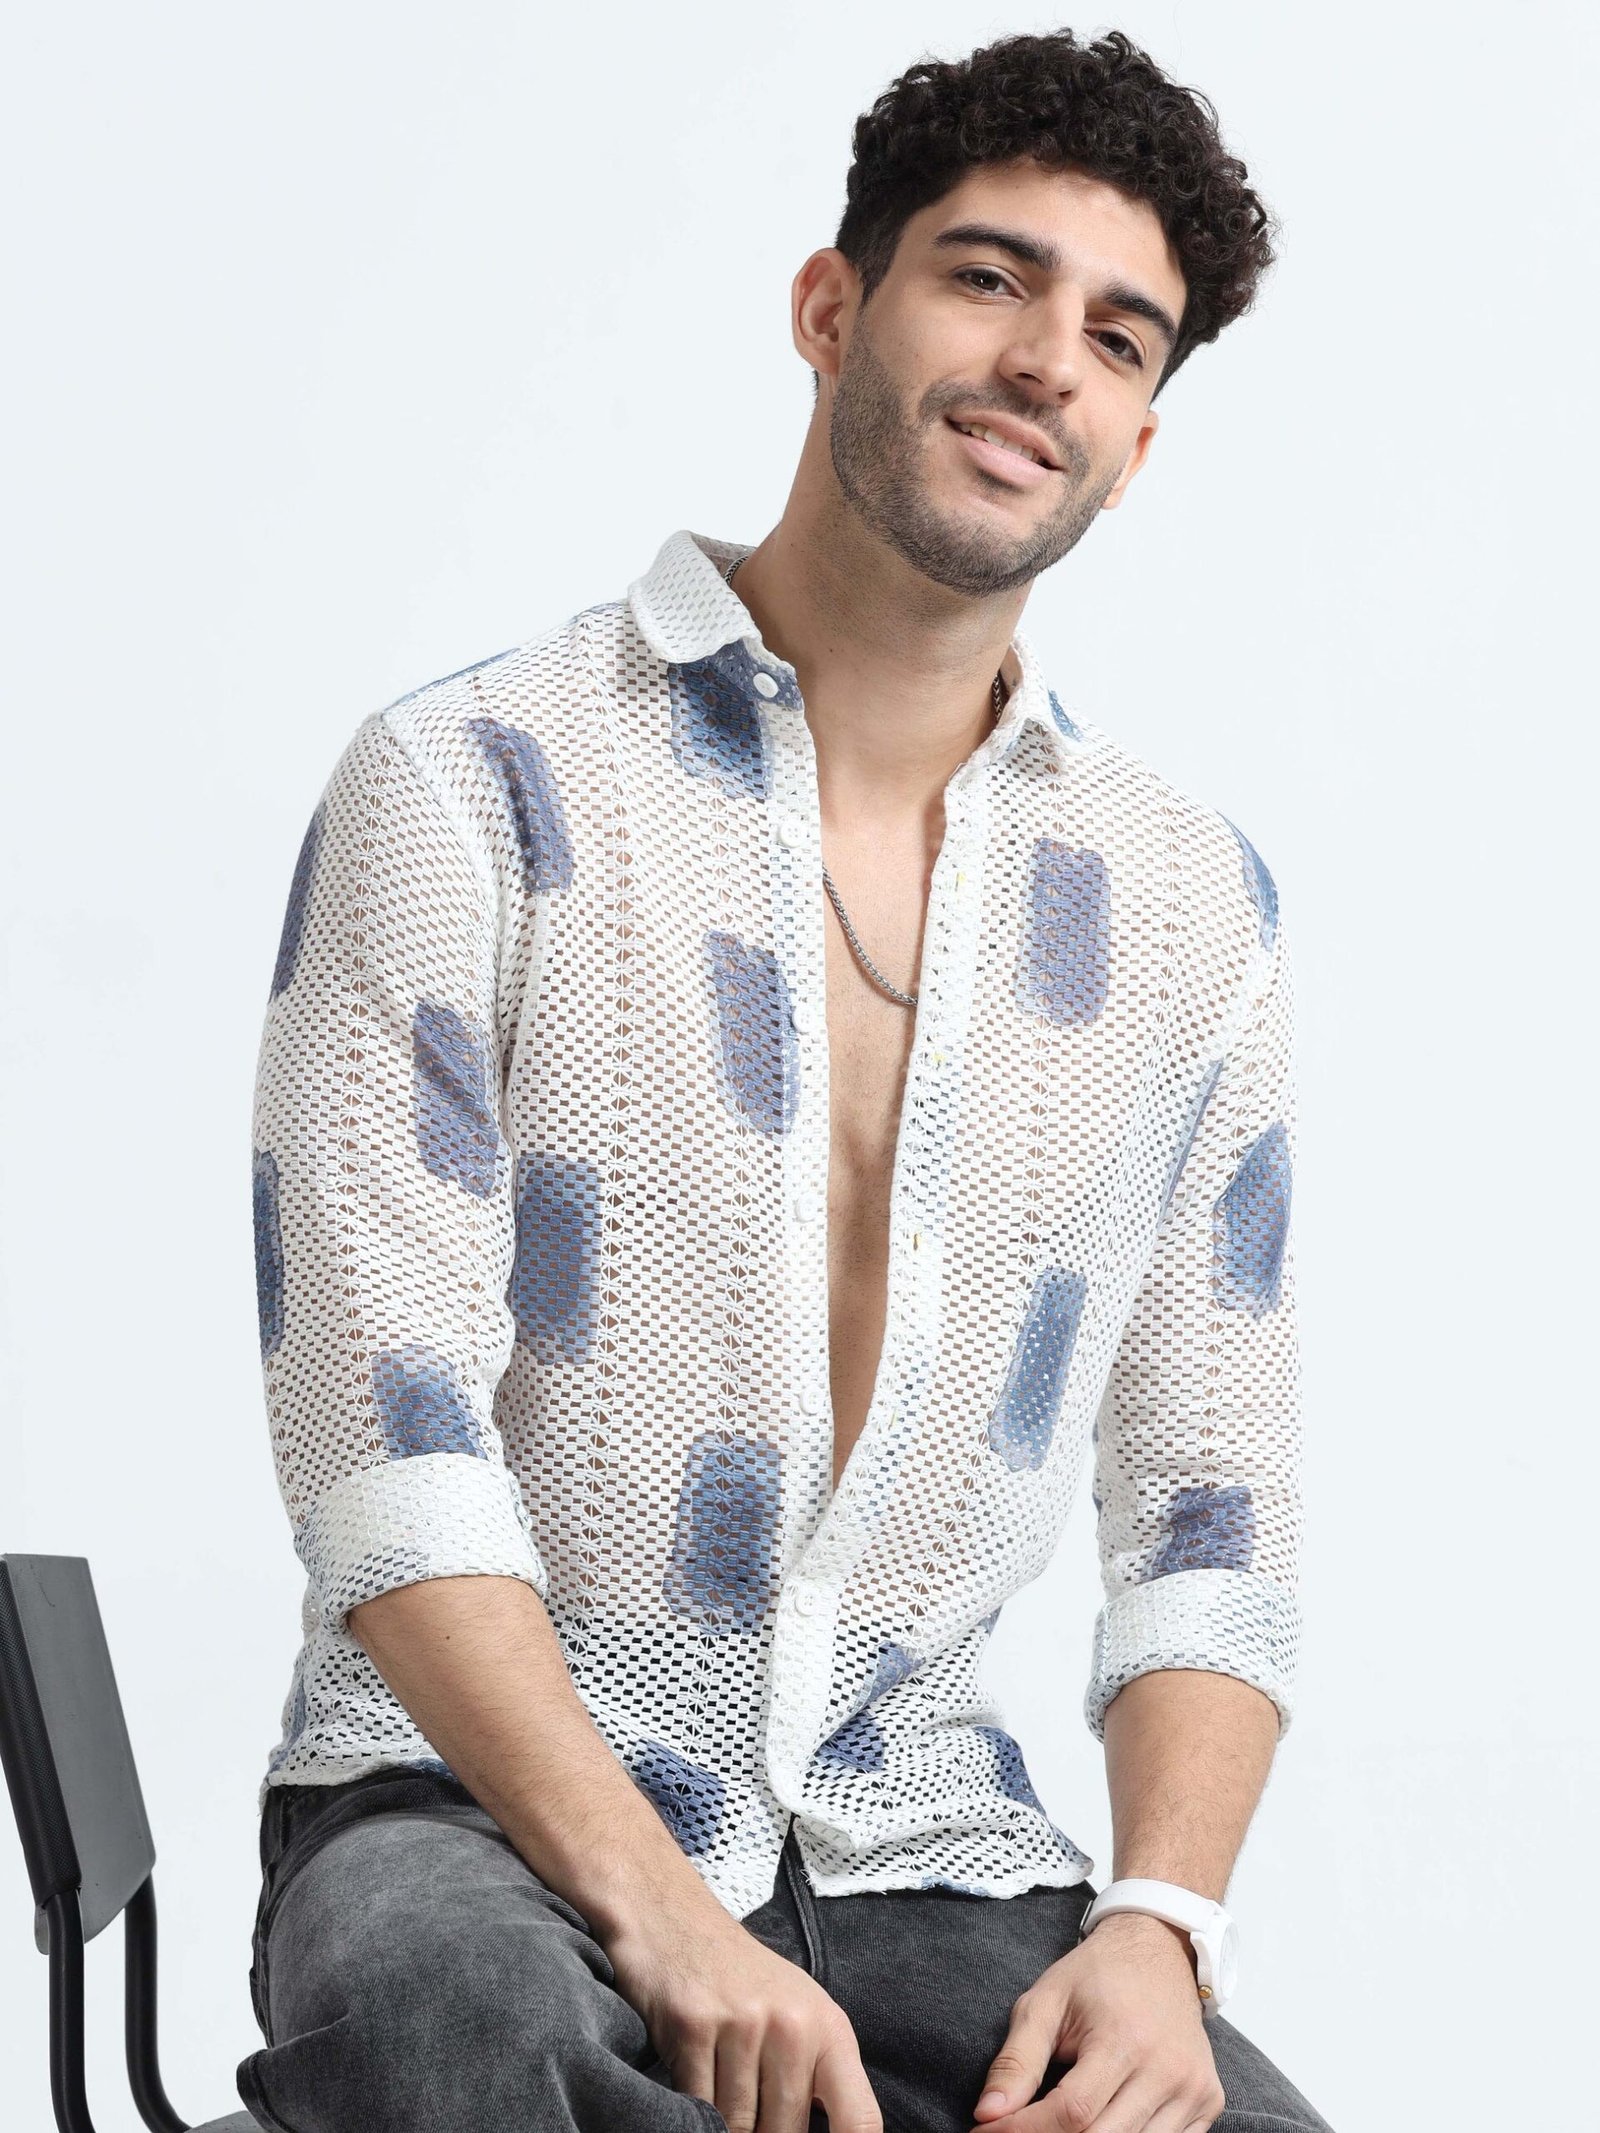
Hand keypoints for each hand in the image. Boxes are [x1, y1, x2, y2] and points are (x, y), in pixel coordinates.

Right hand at [607, 1904, 882, 2132]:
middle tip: (748, 2113)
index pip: (860, 2120)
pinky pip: (698, 2104)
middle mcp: (793, 2026)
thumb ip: (815, 2078)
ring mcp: (744, 2024)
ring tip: (717, 2088)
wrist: (674, 1917)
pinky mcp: (694, 2026)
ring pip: (738, 2126)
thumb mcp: (798, 2015)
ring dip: (723, 2123)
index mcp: (829, 2029)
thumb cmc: (741, 1978)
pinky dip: (692, 2106)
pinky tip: (690, 2075)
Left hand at [968, 1912, 1226, 2131]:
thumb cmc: (1099, 1976)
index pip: (1073, 2112)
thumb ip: (1017, 2059)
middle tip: (1021, 2131)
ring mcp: (1194, 2090)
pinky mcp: (1210, 2103)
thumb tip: (987, 2113)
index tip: (989, 2132)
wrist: (1160, 1950)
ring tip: (1057, 2127)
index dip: (1027, 2131)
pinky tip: (1103, 2123)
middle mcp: (1168, 2069)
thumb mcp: (1046, 2001)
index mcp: (1124, 2038)